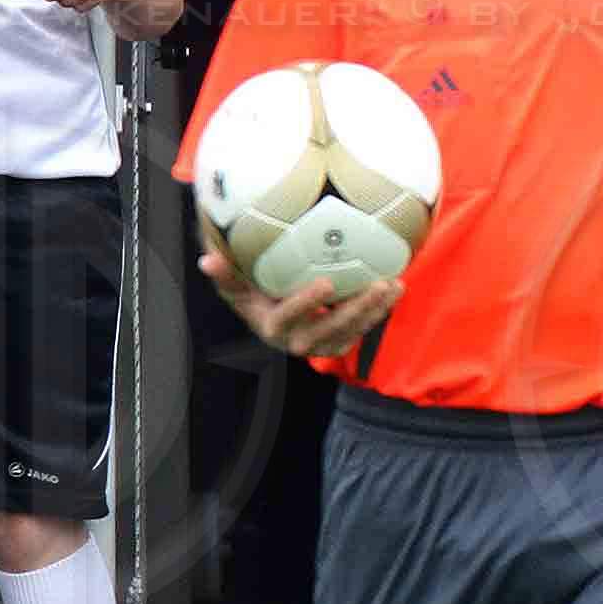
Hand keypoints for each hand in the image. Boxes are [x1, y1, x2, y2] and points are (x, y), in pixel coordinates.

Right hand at [202, 246, 395, 363]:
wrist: (273, 317)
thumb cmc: (253, 295)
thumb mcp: (236, 287)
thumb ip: (225, 274)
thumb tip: (206, 259)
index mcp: (272, 327)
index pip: (288, 319)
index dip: (307, 303)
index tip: (326, 282)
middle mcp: (297, 341)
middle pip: (329, 330)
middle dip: (355, 310)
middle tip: (376, 284)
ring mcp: (321, 344)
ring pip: (351, 331)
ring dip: (374, 310)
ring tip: (393, 284)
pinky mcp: (339, 342)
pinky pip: (361, 328)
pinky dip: (379, 311)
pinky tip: (395, 288)